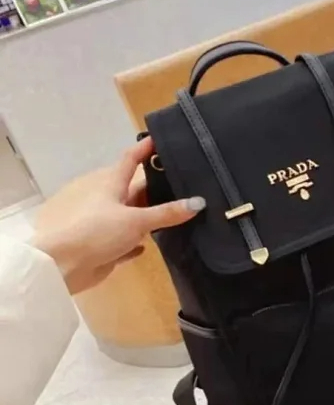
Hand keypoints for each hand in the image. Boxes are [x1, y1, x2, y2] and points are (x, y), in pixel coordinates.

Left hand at [32, 137, 204, 294]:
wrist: (64, 265)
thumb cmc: (97, 232)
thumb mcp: (136, 220)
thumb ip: (167, 213)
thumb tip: (199, 202)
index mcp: (111, 186)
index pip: (130, 160)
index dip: (144, 149)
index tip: (159, 139)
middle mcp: (109, 202)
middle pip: (136, 190)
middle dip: (157, 188)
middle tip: (185, 184)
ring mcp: (107, 225)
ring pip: (134, 216)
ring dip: (152, 217)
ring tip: (180, 214)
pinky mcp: (107, 246)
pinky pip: (128, 240)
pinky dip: (139, 240)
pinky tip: (154, 243)